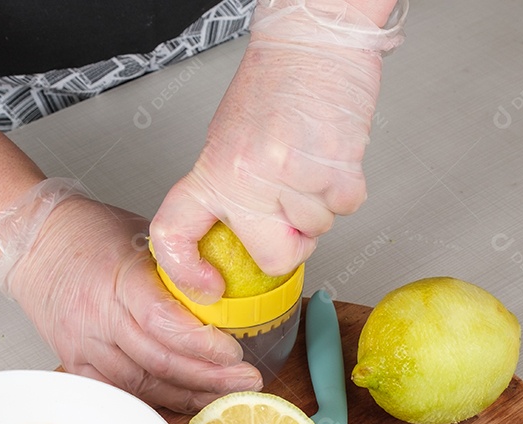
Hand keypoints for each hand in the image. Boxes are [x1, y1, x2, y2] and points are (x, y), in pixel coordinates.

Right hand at [0, 178, 262, 411]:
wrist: (32, 245)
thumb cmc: (89, 234)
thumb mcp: (142, 236)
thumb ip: (179, 268)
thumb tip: (230, 292)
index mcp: (118, 277)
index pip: (162, 321)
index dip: (201, 344)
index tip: (235, 352)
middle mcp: (98, 316)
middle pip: (159, 361)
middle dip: (210, 378)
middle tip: (247, 382)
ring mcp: (85, 346)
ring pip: (144, 386)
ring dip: (189, 397)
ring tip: (226, 398)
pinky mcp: (77, 364)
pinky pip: (122, 396)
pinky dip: (156, 405)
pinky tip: (185, 408)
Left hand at [149, 0, 406, 302]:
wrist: (313, 39)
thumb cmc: (276, 83)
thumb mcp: (230, 139)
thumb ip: (232, 189)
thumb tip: (246, 233)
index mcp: (213, 170)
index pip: (175, 232)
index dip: (186, 270)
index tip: (208, 286)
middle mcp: (246, 178)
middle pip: (274, 257)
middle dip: (292, 242)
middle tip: (295, 206)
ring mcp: (290, 177)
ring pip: (317, 229)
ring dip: (322, 203)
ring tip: (311, 159)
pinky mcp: (335, 171)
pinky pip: (346, 207)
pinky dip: (347, 188)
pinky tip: (333, 154)